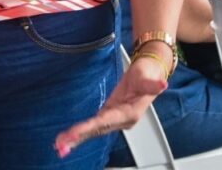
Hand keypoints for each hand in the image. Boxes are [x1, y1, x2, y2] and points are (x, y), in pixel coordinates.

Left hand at [54, 54, 168, 157]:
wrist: (148, 76)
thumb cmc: (146, 76)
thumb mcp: (147, 78)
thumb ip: (152, 84)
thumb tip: (161, 84)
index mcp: (130, 113)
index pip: (106, 120)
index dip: (90, 126)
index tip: (75, 132)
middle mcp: (121, 120)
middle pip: (97, 129)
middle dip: (79, 137)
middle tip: (61, 144)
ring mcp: (114, 120)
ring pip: (93, 131)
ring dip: (77, 138)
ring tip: (59, 145)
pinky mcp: (108, 116)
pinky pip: (92, 127)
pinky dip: (80, 133)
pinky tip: (68, 139)